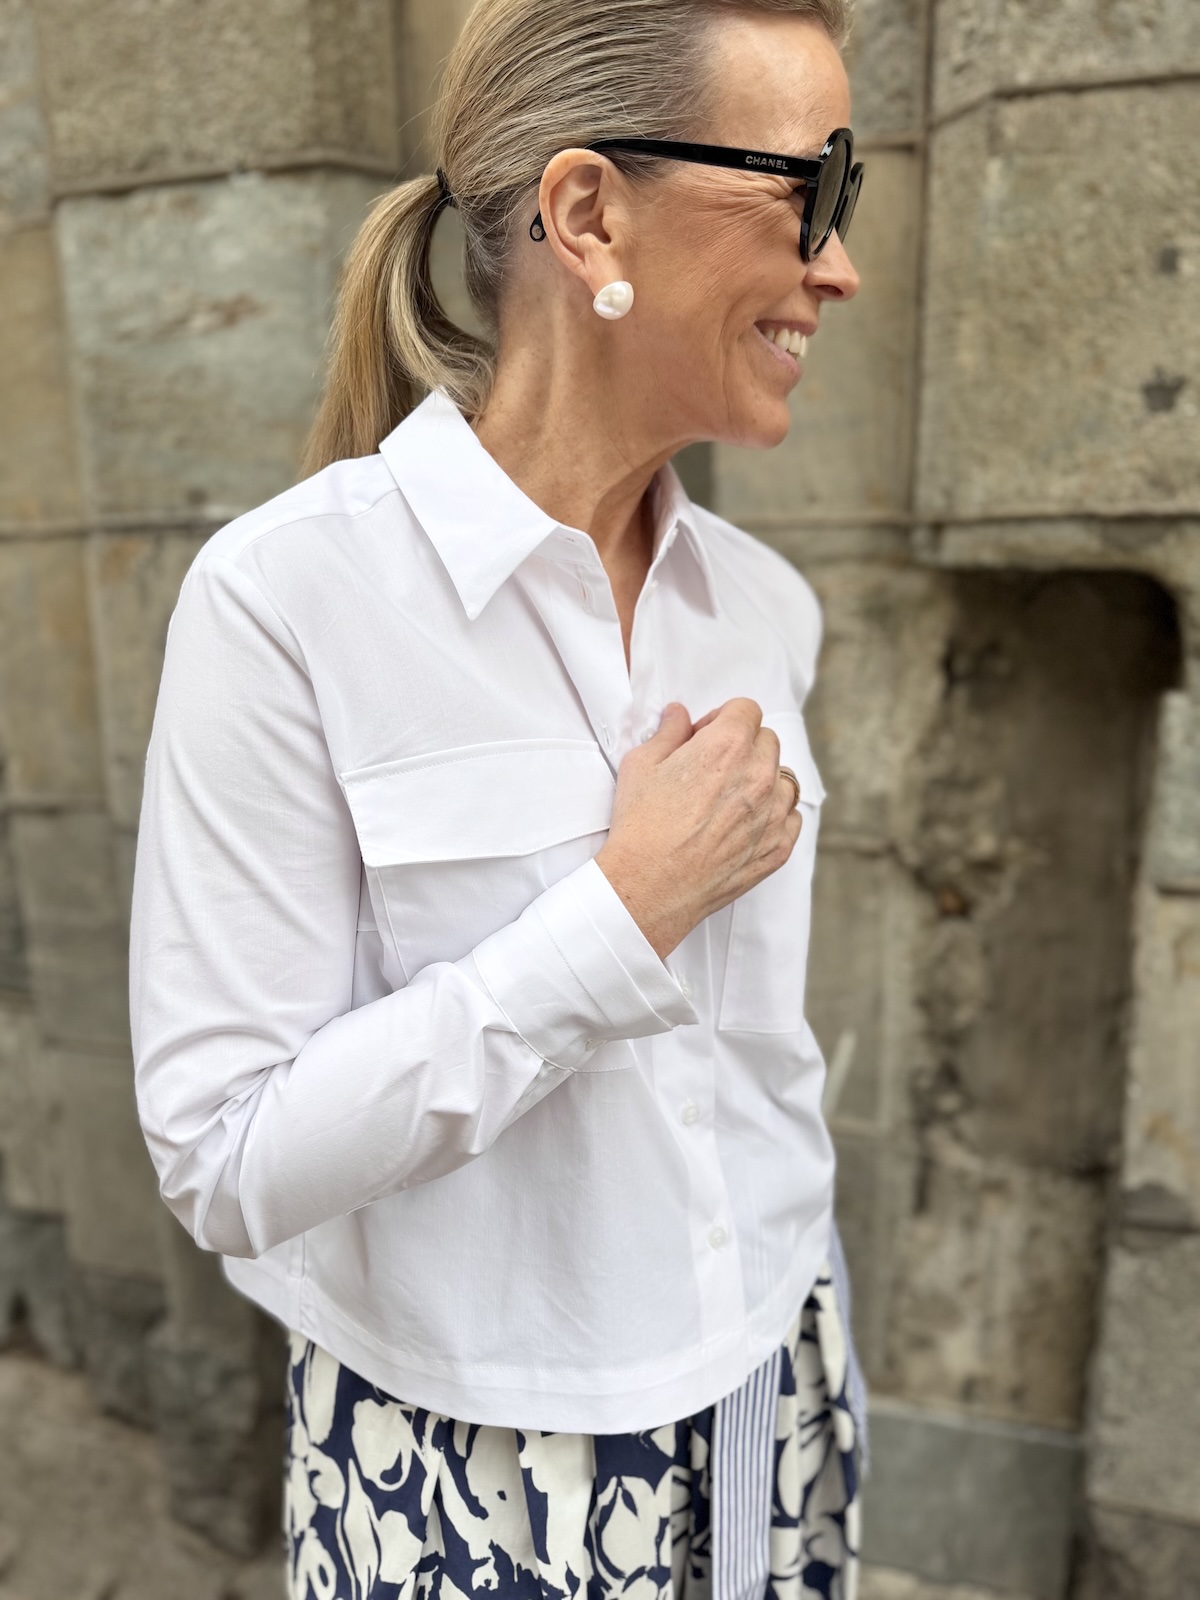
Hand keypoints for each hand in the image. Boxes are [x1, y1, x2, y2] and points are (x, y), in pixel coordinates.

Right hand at [594, 699, 803, 960]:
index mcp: (728, 746)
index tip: (705, 737)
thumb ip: (668, 731)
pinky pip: (791, 818)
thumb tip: (679, 715)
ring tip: (731, 798)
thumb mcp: (642, 764)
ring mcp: (773, 814)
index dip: (722, 718)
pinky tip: (744, 824)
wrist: (649, 887)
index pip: (747, 709)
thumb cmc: (641, 826)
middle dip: (744, 746)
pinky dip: (774, 816)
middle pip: (767, 741)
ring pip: (784, 779)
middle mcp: (759, 776)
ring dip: (763, 780)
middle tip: (713, 768)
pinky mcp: (777, 848)